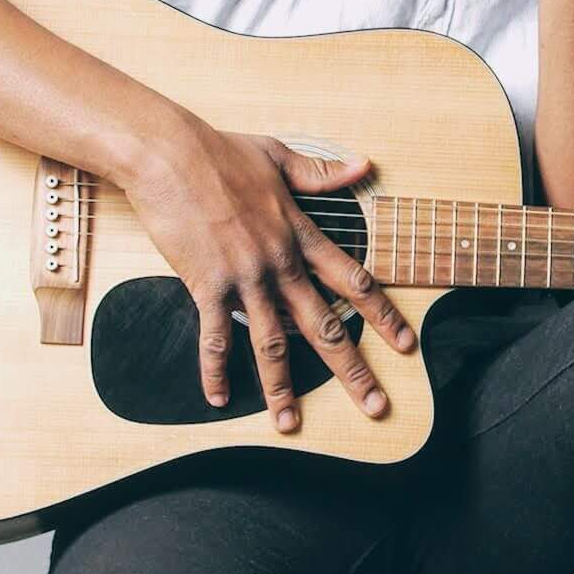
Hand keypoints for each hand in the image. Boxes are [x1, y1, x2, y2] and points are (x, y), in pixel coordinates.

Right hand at [118, 113, 415, 429]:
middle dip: (353, 370)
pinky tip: (218, 398)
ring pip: (271, 343)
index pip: (353, 280)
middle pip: (324, 325)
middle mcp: (279, 262)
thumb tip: (363, 165)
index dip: (383, 315)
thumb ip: (322, 173)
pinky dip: (215, 370)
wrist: (168, 153)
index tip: (405, 345)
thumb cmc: (219, 151)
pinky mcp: (206, 284)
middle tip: (375, 404)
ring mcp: (244, 277)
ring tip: (290, 422)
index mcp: (300, 234)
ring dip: (282, 387)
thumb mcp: (279, 155)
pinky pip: (214, 337)